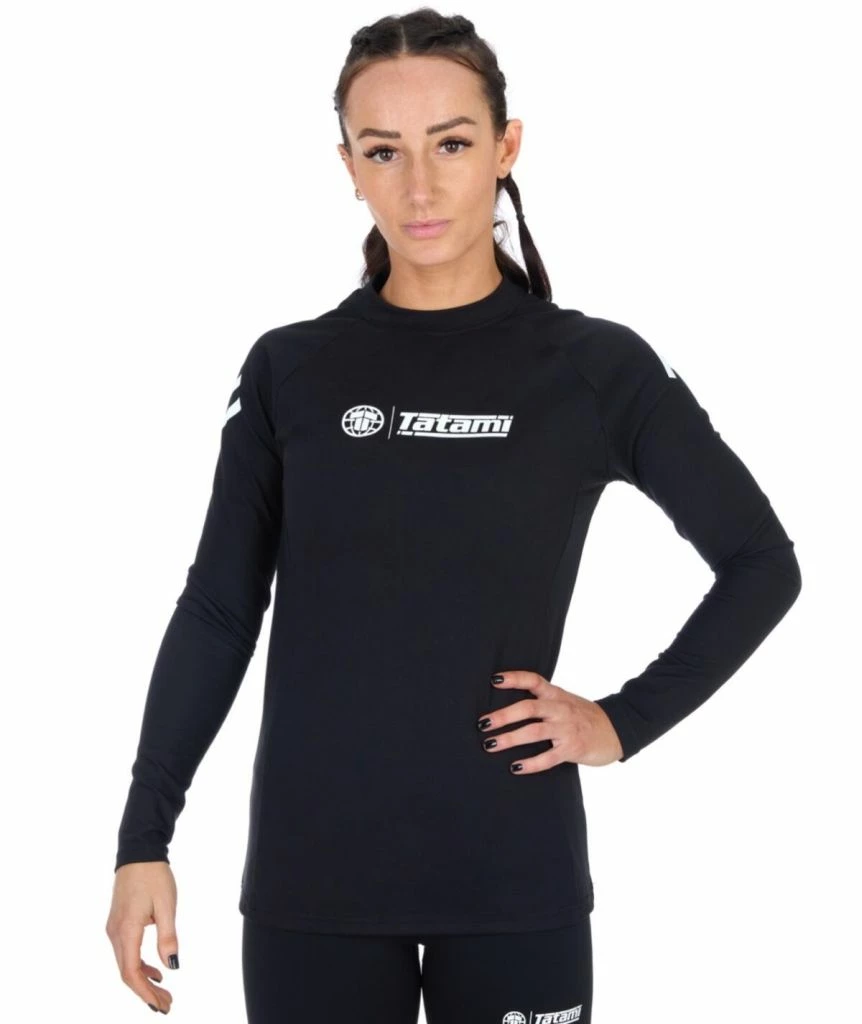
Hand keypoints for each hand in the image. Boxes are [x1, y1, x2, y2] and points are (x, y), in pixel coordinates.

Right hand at [106, 861, 178, 1013]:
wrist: (138, 853)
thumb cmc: (154, 875)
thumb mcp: (167, 905)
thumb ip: (168, 936)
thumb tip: (172, 966)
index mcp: (126, 930)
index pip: (130, 972)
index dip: (144, 993)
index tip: (160, 1006)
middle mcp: (115, 933)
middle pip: (127, 972)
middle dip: (146, 992)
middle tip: (167, 1005)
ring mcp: (114, 929)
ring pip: (126, 963)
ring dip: (143, 980)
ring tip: (163, 993)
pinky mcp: (118, 923)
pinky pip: (126, 952)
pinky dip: (140, 965)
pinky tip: (155, 971)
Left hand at [477, 670, 623, 770]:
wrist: (617, 729)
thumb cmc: (584, 716)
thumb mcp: (565, 701)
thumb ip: (543, 701)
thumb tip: (509, 707)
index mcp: (556, 694)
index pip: (533, 680)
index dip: (514, 678)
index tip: (493, 680)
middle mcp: (560, 708)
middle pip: (528, 707)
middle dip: (503, 716)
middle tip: (482, 724)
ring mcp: (567, 728)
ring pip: (534, 731)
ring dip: (510, 739)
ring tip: (490, 745)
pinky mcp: (573, 748)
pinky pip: (549, 757)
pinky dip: (531, 763)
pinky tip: (515, 767)